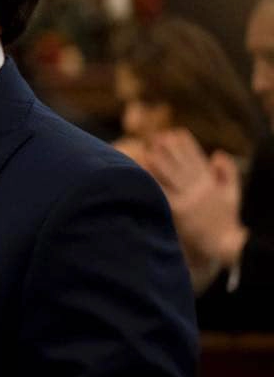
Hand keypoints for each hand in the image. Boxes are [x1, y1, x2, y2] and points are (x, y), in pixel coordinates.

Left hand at [144, 129, 248, 270]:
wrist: (224, 244)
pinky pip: (163, 193)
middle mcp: (199, 188)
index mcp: (210, 183)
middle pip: (181, 164)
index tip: (175, 132)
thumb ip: (227, 172)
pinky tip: (143, 173)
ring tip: (146, 149)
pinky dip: (154, 182)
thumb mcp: (232, 194)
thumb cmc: (226, 220)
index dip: (186, 144)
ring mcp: (188, 199)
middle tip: (156, 136)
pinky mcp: (178, 211)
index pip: (197, 158)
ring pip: (171, 176)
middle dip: (169, 149)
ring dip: (159, 161)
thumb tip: (217, 153)